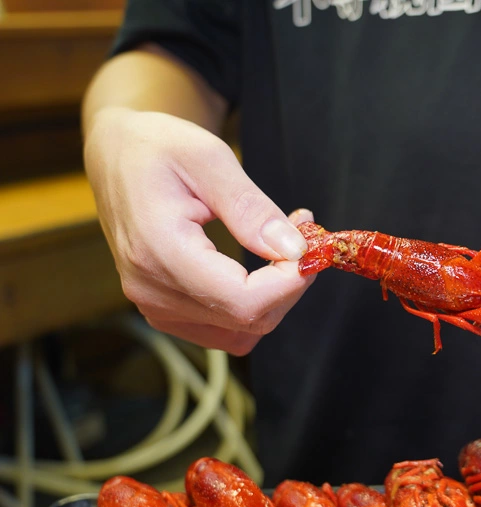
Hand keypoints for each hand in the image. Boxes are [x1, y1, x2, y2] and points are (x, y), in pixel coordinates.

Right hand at [85, 107, 314, 354]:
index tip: (311, 247)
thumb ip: (251, 209)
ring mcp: (155, 305)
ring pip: (242, 332)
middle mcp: (152, 289)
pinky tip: (261, 267)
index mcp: (159, 251)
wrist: (116, 155)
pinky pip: (225, 330)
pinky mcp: (164, 310)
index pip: (242, 300)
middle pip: (248, 320)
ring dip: (276, 297)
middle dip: (289, 284)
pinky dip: (253, 305)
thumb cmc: (156, 147)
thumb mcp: (209, 159)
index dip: (289, 283)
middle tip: (304, 235)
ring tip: (283, 246)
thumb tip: (294, 250)